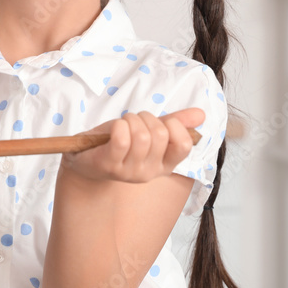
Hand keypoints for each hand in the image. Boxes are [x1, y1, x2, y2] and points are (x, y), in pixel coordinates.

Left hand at [61, 108, 204, 182]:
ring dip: (130, 120)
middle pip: (160, 135)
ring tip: (122, 125)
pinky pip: (121, 139)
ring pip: (141, 136)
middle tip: (133, 121)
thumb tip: (201, 114)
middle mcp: (150, 173)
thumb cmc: (119, 142)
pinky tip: (114, 129)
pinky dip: (118, 126)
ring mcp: (129, 172)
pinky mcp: (108, 166)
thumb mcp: (149, 131)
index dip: (173, 125)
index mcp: (164, 165)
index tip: (158, 122)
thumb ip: (175, 123)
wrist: (85, 158)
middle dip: (145, 117)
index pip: (184, 145)